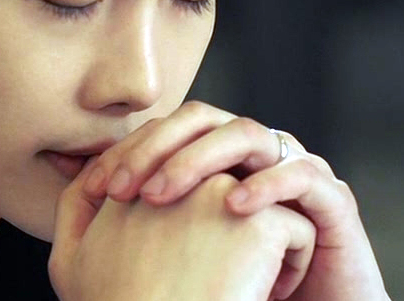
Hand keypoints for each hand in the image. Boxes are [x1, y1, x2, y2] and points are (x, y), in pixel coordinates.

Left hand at [81, 101, 390, 300]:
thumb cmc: (222, 295)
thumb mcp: (164, 252)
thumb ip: (122, 211)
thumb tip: (72, 174)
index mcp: (213, 162)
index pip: (167, 131)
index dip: (129, 150)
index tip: (95, 187)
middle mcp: (249, 158)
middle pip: (203, 120)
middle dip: (158, 147)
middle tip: (124, 188)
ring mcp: (289, 170)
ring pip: (249, 134)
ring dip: (201, 158)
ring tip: (163, 195)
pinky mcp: (330, 199)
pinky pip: (301, 174)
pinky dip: (268, 182)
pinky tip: (233, 206)